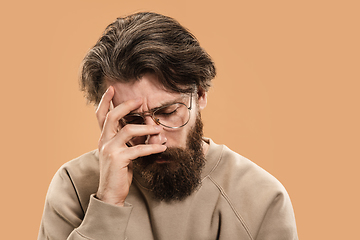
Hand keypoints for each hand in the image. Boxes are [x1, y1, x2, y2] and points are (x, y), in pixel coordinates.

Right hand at [95, 86, 165, 205]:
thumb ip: (128, 140)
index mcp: (103, 138)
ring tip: (158, 129)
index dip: (105, 101)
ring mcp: (110, 149)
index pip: (100, 115)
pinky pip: (138, 148)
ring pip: (128, 129)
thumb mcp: (121, 152)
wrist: (111, 193)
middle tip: (140, 100)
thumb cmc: (119, 172)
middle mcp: (104, 141)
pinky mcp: (118, 159)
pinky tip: (162, 147)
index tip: (111, 88)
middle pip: (113, 116)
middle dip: (127, 105)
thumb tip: (147, 129)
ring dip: (146, 128)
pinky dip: (152, 146)